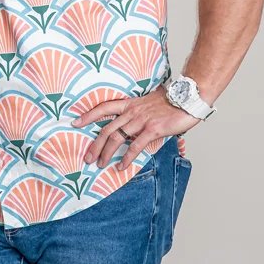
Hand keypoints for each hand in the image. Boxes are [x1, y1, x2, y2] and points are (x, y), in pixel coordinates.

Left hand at [77, 85, 196, 168]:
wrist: (188, 98)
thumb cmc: (171, 102)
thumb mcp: (149, 103)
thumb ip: (138, 113)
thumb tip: (132, 125)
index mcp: (130, 104)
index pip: (104, 108)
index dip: (88, 115)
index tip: (75, 122)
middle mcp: (132, 112)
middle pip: (107, 129)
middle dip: (95, 145)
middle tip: (87, 158)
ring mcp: (141, 120)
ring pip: (117, 138)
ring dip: (106, 153)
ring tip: (100, 164)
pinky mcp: (152, 129)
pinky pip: (135, 146)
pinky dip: (127, 157)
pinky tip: (121, 166)